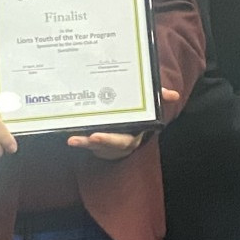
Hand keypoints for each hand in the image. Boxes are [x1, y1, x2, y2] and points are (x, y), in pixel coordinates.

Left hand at [65, 88, 181, 159]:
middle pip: (108, 144)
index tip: (96, 136)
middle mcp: (118, 141)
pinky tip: (65, 133)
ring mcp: (104, 143)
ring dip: (82, 142)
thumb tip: (173, 95)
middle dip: (98, 142)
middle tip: (88, 137)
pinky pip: (85, 141)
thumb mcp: (147, 108)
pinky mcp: (94, 141)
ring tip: (71, 139)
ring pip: (93, 145)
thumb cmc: (136, 117)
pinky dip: (77, 139)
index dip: (109, 139)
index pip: (123, 139)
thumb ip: (158, 99)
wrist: (126, 132)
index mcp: (132, 133)